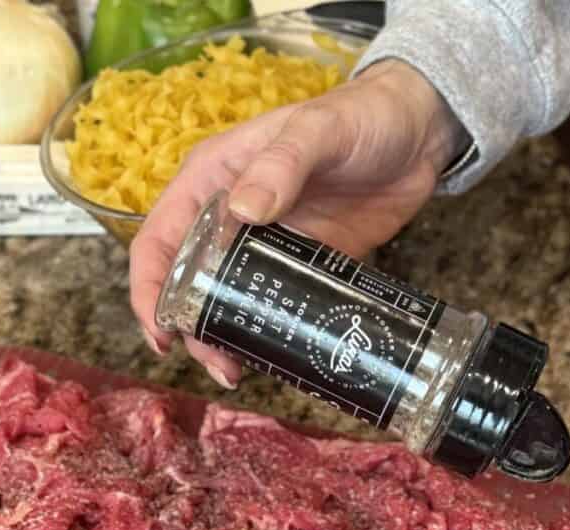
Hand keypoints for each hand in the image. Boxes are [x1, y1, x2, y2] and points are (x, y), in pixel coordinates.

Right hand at [129, 59, 461, 387]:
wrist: (419, 134)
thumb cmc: (361, 117)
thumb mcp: (317, 130)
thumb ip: (281, 165)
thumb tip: (243, 212)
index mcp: (212, 179)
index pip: (161, 239)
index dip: (150, 288)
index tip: (161, 334)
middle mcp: (228, 217)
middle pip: (187, 284)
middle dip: (191, 330)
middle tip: (218, 366)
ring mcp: (265, 248)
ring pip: (226, 303)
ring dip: (223, 340)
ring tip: (235, 372)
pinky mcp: (302, 268)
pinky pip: (272, 307)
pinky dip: (265, 334)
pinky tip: (270, 358)